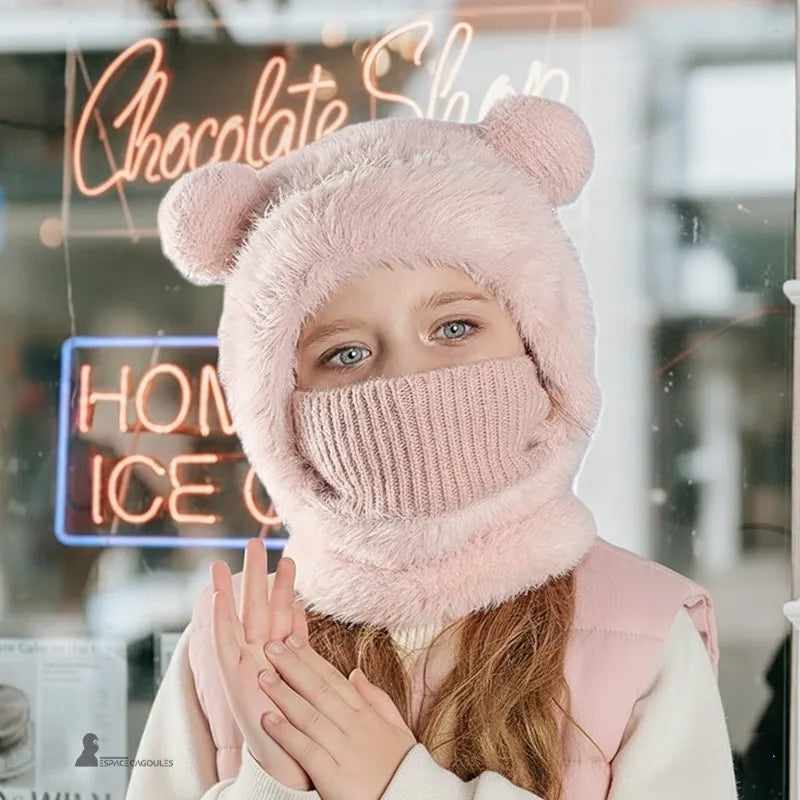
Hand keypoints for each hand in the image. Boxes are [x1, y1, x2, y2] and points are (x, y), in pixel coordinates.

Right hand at [210, 539, 312, 790]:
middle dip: (258, 575)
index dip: (286, 590)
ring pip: (242, 614)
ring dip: (237, 584)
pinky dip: (219, 616)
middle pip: (261, 607)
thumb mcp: (321, 692)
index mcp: (286, 659)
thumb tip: (342, 655)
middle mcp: (264, 657)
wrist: (292, 766)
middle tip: (258, 542)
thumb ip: (326, 670)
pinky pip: (223, 641)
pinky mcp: (233, 676)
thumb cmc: (309, 733)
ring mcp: (247, 664)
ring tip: (234, 556)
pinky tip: (216, 593)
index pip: (285, 616)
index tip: (290, 562)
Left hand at [258, 629, 417, 799]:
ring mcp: (345, 751)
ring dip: (284, 695)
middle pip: (319, 690)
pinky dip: (286, 734)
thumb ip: (377, 699)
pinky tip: (267, 720)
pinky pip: (306, 751)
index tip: (292, 640)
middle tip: (271, 646)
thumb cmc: (401, 769)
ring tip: (263, 677)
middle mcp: (355, 727)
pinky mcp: (334, 777)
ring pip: (310, 716)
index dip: (311, 659)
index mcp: (368, 715)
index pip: (335, 679)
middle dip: (293, 666)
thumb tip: (355, 672)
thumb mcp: (398, 728)